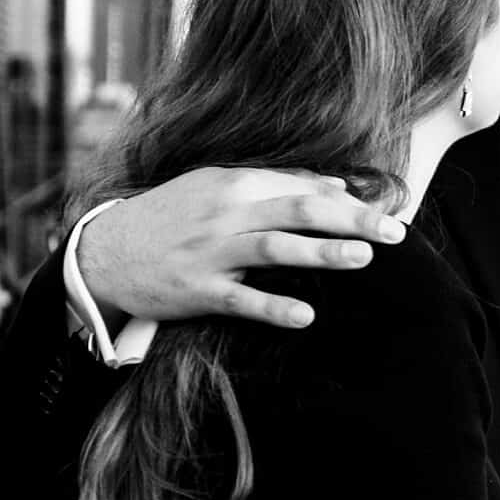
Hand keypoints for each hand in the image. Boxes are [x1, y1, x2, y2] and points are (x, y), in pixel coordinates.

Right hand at [79, 168, 407, 328]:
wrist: (103, 252)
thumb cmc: (172, 217)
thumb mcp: (217, 187)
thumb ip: (277, 184)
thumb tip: (339, 185)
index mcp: (233, 184)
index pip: (301, 188)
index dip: (349, 201)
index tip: (388, 213)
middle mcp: (224, 213)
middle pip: (298, 211)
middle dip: (351, 221)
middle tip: (395, 233)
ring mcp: (210, 252)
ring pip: (274, 249)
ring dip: (321, 253)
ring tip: (363, 259)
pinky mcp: (196, 291)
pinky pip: (240, 299)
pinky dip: (274, 307)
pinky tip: (307, 316)